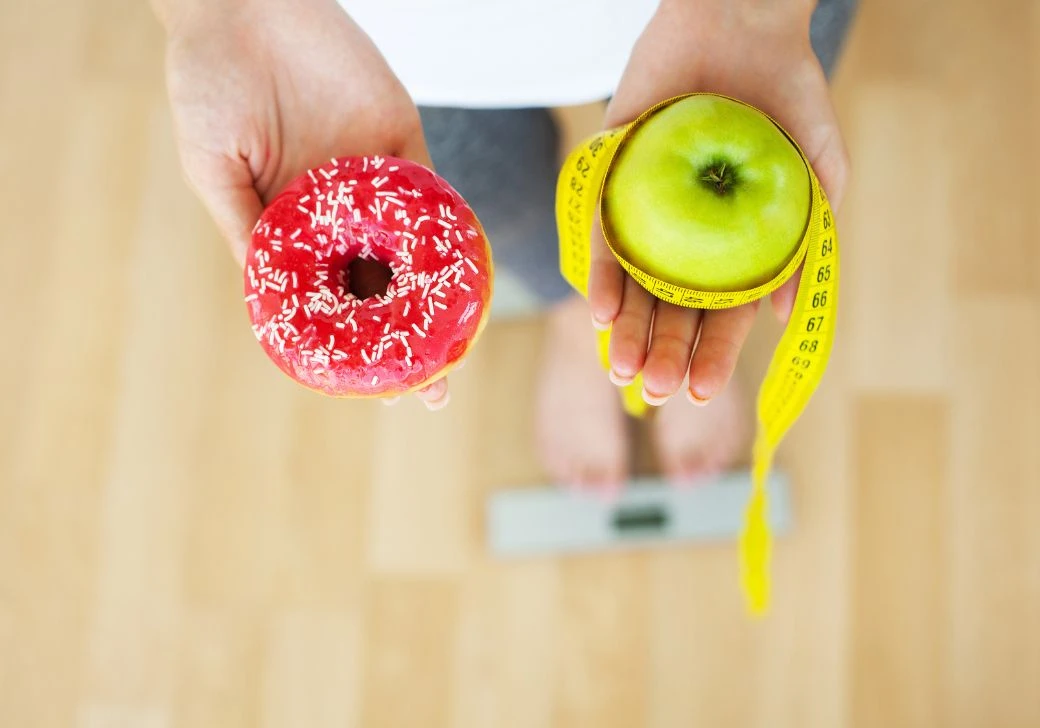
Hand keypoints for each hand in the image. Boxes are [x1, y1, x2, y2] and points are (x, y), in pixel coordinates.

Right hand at [158, 0, 449, 407]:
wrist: (242, 0)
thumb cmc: (210, 84)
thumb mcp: (212, 168)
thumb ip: (245, 229)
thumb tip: (269, 303)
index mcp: (293, 225)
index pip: (329, 295)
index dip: (351, 341)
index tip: (371, 389)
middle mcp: (339, 210)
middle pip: (382, 285)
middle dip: (409, 336)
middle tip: (434, 387)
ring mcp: (374, 177)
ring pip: (415, 250)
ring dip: (439, 299)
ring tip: (460, 349)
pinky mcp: (401, 138)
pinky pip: (431, 190)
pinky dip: (449, 230)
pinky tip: (463, 277)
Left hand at [588, 0, 849, 406]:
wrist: (742, 18)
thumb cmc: (790, 92)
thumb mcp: (817, 168)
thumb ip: (808, 240)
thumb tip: (780, 315)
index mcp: (730, 244)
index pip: (719, 314)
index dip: (712, 355)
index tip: (702, 395)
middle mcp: (685, 236)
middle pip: (670, 309)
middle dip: (664, 353)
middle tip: (655, 392)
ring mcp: (647, 211)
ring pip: (633, 284)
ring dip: (627, 328)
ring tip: (623, 369)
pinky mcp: (611, 178)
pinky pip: (601, 232)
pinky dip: (602, 271)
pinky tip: (601, 310)